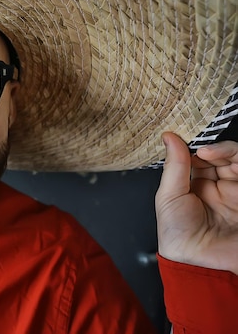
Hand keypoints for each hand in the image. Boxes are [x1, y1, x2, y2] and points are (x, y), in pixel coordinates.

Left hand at [155, 131, 237, 274]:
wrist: (200, 263)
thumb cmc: (180, 236)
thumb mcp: (169, 196)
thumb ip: (174, 165)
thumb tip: (169, 137)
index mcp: (194, 186)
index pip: (198, 157)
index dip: (192, 146)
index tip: (182, 138)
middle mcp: (217, 187)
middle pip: (219, 155)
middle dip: (209, 147)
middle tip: (198, 147)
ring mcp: (235, 191)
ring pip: (235, 159)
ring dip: (223, 150)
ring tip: (207, 152)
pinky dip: (233, 156)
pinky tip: (215, 155)